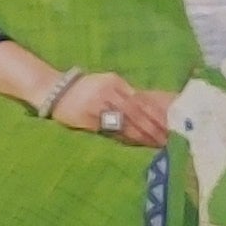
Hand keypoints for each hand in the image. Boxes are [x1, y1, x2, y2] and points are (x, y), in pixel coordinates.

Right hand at [46, 70, 173, 146]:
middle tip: (167, 138)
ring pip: (125, 123)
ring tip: (155, 144)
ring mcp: (97, 106)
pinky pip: (111, 130)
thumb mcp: (106, 82)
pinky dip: (125, 137)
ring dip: (142, 135)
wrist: (55, 91)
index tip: (170, 124)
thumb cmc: (85, 88)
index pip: (141, 99)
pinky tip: (136, 143)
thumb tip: (149, 107)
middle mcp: (108, 92)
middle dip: (153, 127)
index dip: (157, 113)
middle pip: (136, 112)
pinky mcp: (88, 119)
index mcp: (115, 82)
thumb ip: (126, 93)